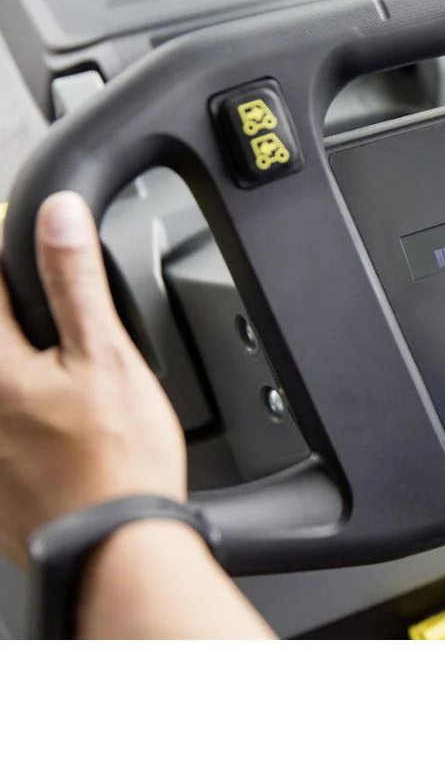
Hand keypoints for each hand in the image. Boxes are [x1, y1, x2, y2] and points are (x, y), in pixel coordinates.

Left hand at [0, 192, 184, 566]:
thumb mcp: (107, 355)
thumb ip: (74, 281)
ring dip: (22, 358)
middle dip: (21, 317)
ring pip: (2, 381)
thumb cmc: (117, 462)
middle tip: (56, 325)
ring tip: (63, 378)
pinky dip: (22, 407)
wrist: (113, 545)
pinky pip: (3, 426)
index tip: (21, 230)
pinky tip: (53, 422)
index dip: (6, 247)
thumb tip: (56, 216)